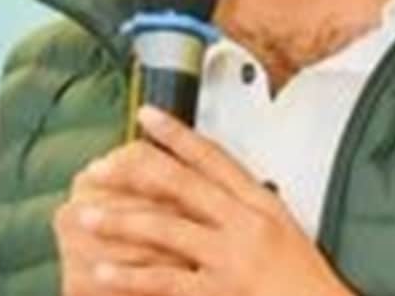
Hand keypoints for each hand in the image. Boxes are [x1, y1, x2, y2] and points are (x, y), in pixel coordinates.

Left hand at [71, 105, 354, 295]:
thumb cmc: (308, 282)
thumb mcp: (287, 231)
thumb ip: (249, 209)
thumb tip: (215, 192)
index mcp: (261, 203)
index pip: (213, 156)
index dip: (176, 134)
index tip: (146, 116)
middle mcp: (244, 223)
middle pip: (182, 184)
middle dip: (136, 171)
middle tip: (101, 167)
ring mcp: (231, 257)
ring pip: (165, 229)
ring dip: (120, 222)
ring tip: (87, 217)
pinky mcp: (220, 292)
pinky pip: (165, 281)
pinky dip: (130, 277)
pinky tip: (103, 272)